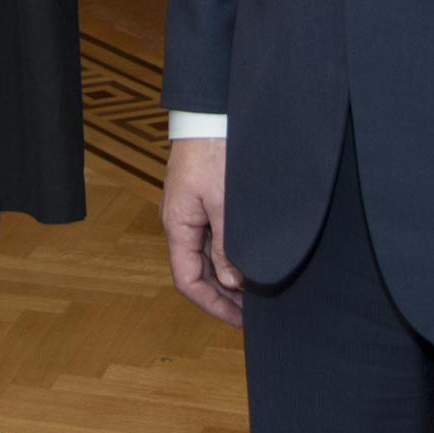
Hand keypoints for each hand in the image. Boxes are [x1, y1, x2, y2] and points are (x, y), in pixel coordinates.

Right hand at [161, 137, 241, 325]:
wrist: (209, 113)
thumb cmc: (214, 151)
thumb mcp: (224, 202)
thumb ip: (226, 245)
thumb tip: (229, 282)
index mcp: (177, 224)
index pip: (187, 280)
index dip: (212, 305)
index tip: (240, 319)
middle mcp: (179, 221)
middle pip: (196, 270)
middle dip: (223, 294)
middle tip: (254, 310)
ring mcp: (189, 210)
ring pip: (205, 254)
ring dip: (227, 274)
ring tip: (256, 288)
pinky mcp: (201, 198)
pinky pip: (210, 236)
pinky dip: (228, 253)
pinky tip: (248, 258)